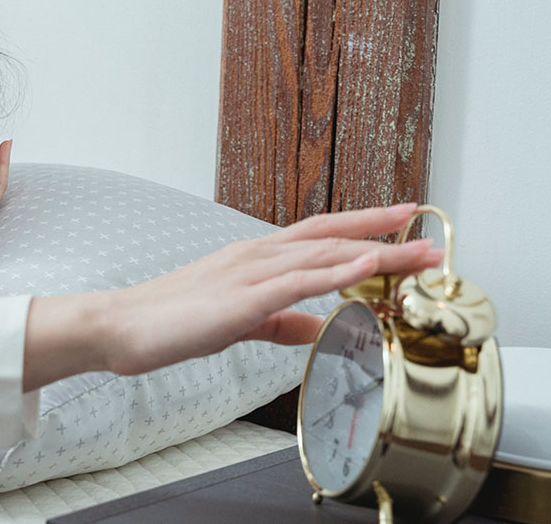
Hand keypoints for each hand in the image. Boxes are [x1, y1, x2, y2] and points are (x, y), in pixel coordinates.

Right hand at [23, 204, 442, 389]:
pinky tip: (365, 263)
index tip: (403, 223)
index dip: (363, 227)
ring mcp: (247, 273)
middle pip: (332, 238)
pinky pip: (295, 281)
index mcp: (253, 259)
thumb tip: (317, 325)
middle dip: (385, 235)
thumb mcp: (236, 322)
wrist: (119, 327)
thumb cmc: (168, 322)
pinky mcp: (239, 298)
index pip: (320, 236)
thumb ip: (279, 322)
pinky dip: (335, 270)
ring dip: (375, 250)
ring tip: (417, 251)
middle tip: (431, 236)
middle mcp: (255, 255)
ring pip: (322, 254)